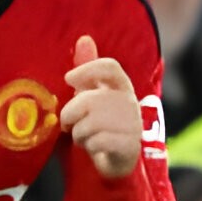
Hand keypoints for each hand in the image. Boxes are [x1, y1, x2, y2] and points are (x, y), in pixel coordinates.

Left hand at [61, 34, 140, 179]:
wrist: (117, 161)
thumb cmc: (100, 125)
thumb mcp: (91, 96)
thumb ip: (88, 71)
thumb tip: (84, 39)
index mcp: (121, 86)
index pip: (110, 67)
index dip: (87, 69)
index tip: (68, 79)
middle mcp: (130, 102)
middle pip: (89, 99)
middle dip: (70, 115)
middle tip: (69, 124)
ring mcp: (132, 124)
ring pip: (90, 124)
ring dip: (78, 134)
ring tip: (83, 137)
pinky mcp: (130, 146)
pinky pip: (98, 142)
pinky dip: (89, 147)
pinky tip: (94, 148)